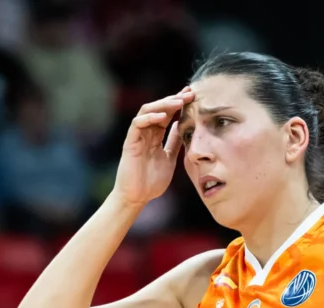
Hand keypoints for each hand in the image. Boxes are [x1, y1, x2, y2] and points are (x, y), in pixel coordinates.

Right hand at [112, 87, 193, 209]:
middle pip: (159, 108)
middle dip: (174, 99)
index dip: (179, 104)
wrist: (138, 197)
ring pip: (147, 111)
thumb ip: (174, 142)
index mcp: (155, 136)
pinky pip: (137, 124)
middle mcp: (146, 133)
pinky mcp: (130, 142)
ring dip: (163, 104)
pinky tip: (162, 116)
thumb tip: (183, 127)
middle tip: (189, 93)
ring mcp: (137, 136)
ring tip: (178, 102)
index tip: (193, 96)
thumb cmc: (151, 181)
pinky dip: (149, 118)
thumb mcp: (170, 158)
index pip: (167, 114)